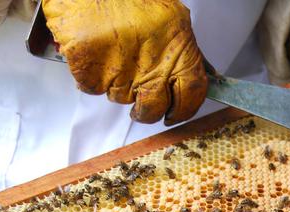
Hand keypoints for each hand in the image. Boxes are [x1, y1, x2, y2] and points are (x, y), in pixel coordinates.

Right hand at [43, 0, 207, 124]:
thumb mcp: (169, 18)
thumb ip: (182, 50)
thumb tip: (199, 75)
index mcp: (178, 48)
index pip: (192, 94)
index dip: (184, 109)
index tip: (175, 114)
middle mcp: (151, 65)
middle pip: (154, 108)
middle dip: (147, 111)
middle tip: (140, 104)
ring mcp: (119, 72)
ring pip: (120, 97)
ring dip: (116, 83)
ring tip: (112, 53)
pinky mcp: (90, 73)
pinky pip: (92, 87)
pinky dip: (90, 75)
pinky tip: (94, 51)